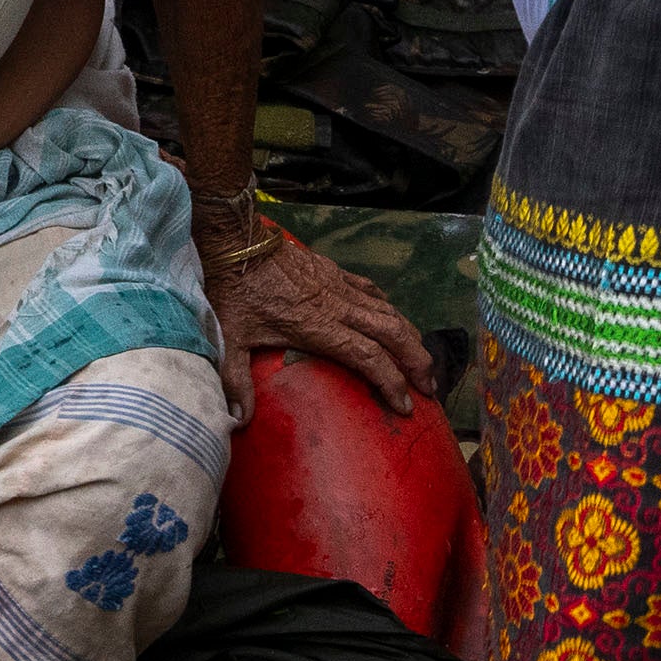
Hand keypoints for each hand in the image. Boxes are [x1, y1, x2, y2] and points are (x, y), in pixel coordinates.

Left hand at [208, 217, 430, 423]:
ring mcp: (340, 286)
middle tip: (429, 387)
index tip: (405, 406)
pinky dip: (389, 307)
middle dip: (417, 362)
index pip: (369, 358)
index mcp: (319, 328)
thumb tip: (239, 421)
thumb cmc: (235, 291)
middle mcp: (339, 307)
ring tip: (422, 360)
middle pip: (393, 334)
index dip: (392, 382)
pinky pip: (372, 290)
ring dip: (410, 337)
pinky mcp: (335, 271)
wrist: (238, 240)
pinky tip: (394, 319)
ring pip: (389, 311)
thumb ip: (237, 380)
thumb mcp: (231, 339)